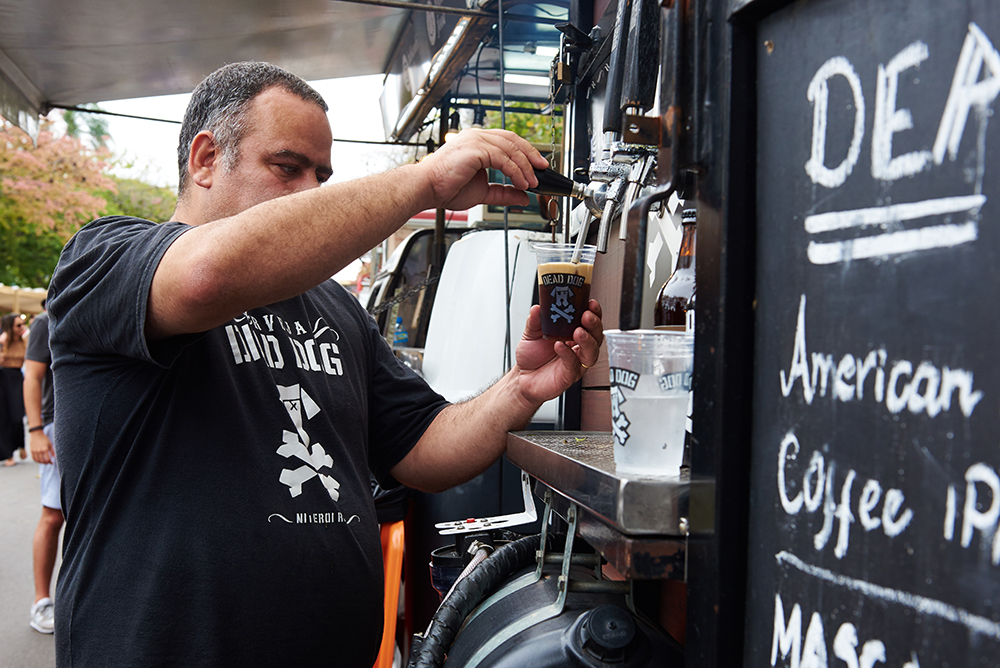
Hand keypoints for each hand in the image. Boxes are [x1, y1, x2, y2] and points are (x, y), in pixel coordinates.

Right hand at [29, 429, 52, 464]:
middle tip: (47, 463)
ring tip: (44, 462)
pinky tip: (39, 461)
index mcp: (45, 449)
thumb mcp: (50, 444)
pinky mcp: (31, 451)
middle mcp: (39, 451)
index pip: (47, 458)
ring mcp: (34, 451)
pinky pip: (33, 458)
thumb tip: (55, 457)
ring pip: (37, 460)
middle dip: (45, 463)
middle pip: (42, 460)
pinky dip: (36, 461)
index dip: (50, 462)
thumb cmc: (44, 439)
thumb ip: (52, 451)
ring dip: (41, 462)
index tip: (51, 463)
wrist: (36, 434)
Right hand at [419, 129, 549, 211]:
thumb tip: (523, 197)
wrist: (427, 189)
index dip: (526, 152)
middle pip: (513, 140)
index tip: (537, 166)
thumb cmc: (445, 188)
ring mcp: (476, 140)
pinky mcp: (475, 148)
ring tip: (532, 182)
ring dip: (525, 167)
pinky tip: (521, 183)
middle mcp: (477, 137)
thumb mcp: (483, 192)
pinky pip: (503, 158)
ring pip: (511, 148)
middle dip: (531, 155)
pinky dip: (515, 170)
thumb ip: (504, 193)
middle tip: (543, 170)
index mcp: (477, 142)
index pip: (508, 141)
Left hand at [514, 299, 603, 405]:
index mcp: (572, 334)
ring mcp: (576, 362)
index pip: (589, 322)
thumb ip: (535, 320)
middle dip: (594, 325)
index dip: (594, 312)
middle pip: (596, 336)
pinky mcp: (568, 375)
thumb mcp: (531, 333)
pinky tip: (560, 346)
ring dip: (587, 340)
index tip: (591, 303)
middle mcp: (577, 348)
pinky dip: (568, 354)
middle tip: (587, 316)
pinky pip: (573, 365)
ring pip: (591, 352)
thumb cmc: (531, 355)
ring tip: (578, 331)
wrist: (521, 377)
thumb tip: (537, 308)